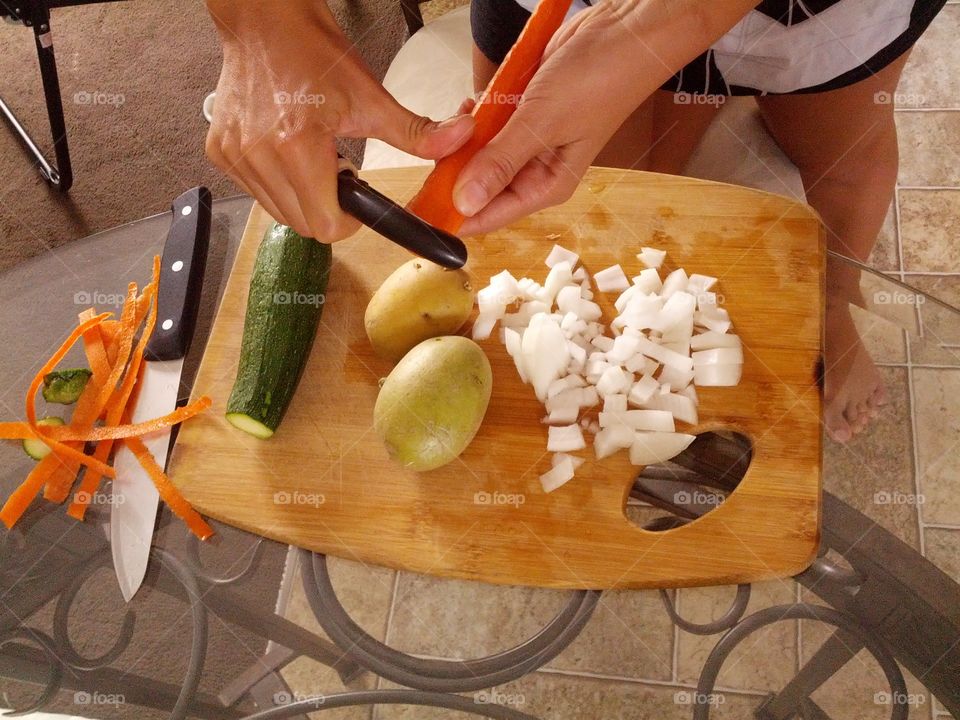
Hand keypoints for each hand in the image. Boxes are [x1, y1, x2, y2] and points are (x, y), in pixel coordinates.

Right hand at [205, 0, 473, 240]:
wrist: (264, 19)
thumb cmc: (313, 52)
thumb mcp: (370, 96)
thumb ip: (415, 131)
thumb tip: (459, 140)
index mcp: (296, 146)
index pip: (325, 225)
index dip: (348, 221)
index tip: (356, 198)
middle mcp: (258, 155)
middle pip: (302, 225)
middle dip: (327, 209)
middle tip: (337, 172)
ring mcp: (234, 155)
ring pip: (278, 212)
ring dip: (302, 198)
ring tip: (312, 158)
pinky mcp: (219, 152)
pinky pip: (256, 192)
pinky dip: (278, 184)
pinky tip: (288, 151)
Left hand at [454, 0, 755, 234]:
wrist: (627, 30)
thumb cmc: (602, 79)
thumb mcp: (543, 123)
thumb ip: (501, 162)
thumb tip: (465, 202)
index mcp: (547, 185)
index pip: (489, 216)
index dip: (453, 216)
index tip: (418, 210)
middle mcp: (536, 169)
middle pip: (479, 186)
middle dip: (453, 172)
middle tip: (431, 152)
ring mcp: (527, 140)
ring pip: (479, 154)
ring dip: (463, 140)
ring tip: (456, 122)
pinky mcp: (522, 112)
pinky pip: (486, 124)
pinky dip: (475, 115)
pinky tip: (469, 104)